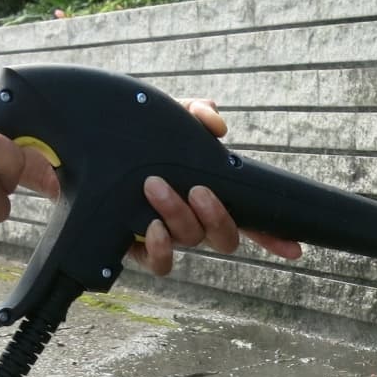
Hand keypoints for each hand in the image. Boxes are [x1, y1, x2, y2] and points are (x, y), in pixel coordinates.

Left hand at [130, 100, 302, 275]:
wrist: (82, 149)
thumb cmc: (133, 139)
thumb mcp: (167, 118)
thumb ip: (195, 113)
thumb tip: (218, 125)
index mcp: (207, 196)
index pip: (249, 221)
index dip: (274, 236)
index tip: (294, 247)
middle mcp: (192, 221)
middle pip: (224, 237)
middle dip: (216, 215)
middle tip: (197, 189)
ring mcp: (168, 237)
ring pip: (191, 240)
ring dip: (178, 214)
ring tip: (154, 186)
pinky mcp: (137, 248)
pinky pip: (160, 263)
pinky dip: (161, 248)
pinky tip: (151, 226)